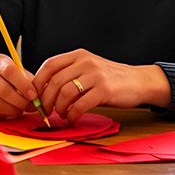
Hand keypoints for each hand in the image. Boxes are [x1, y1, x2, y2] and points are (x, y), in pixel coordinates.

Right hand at [0, 54, 36, 119]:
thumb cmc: (9, 78)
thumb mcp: (20, 73)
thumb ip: (30, 82)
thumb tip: (41, 96)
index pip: (9, 71)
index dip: (23, 85)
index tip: (33, 95)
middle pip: (3, 90)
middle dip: (20, 101)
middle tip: (30, 106)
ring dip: (13, 110)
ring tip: (21, 109)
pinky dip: (4, 114)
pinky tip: (10, 111)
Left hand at [32, 49, 168, 123]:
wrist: (139, 82)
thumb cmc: (110, 79)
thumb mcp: (88, 69)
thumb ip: (69, 74)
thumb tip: (43, 91)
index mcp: (78, 56)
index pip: (49, 65)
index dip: (38, 83)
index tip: (36, 97)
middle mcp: (85, 62)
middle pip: (54, 81)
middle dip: (46, 100)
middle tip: (46, 111)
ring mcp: (95, 75)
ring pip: (65, 93)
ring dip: (59, 108)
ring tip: (62, 115)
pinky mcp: (104, 90)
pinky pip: (80, 105)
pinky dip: (73, 115)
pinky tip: (73, 118)